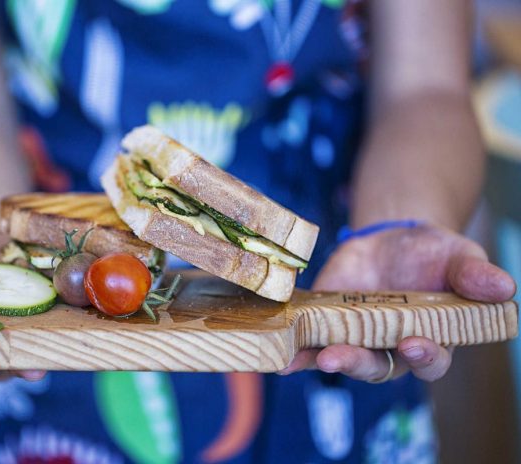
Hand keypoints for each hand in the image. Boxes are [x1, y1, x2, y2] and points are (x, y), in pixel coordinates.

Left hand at [281, 224, 515, 381]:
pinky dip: (295, 349)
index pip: (429, 360)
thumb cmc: (433, 254)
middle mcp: (390, 347)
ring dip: (321, 358)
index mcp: (429, 338)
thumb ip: (474, 274)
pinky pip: (309, 342)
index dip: (423, 355)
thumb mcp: (458, 256)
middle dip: (356, 363)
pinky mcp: (326, 323)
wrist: (391, 240)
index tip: (413, 342)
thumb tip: (504, 287)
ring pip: (340, 358)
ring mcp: (355, 336)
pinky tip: (281, 353)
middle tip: (337, 357)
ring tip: (305, 355)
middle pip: (375, 367)